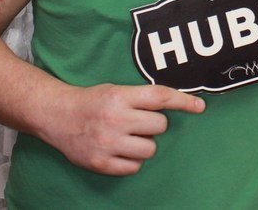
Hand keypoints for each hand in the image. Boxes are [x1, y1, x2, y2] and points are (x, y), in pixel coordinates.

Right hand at [38, 83, 205, 175]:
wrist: (57, 116)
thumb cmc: (93, 101)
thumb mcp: (116, 90)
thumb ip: (142, 97)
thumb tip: (177, 105)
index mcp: (120, 96)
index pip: (160, 97)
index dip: (183, 101)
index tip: (200, 107)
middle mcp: (115, 119)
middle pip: (160, 126)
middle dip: (154, 125)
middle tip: (138, 122)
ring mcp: (108, 143)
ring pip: (150, 149)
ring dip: (144, 144)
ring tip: (128, 137)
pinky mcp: (101, 163)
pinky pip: (135, 167)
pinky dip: (132, 160)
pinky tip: (120, 150)